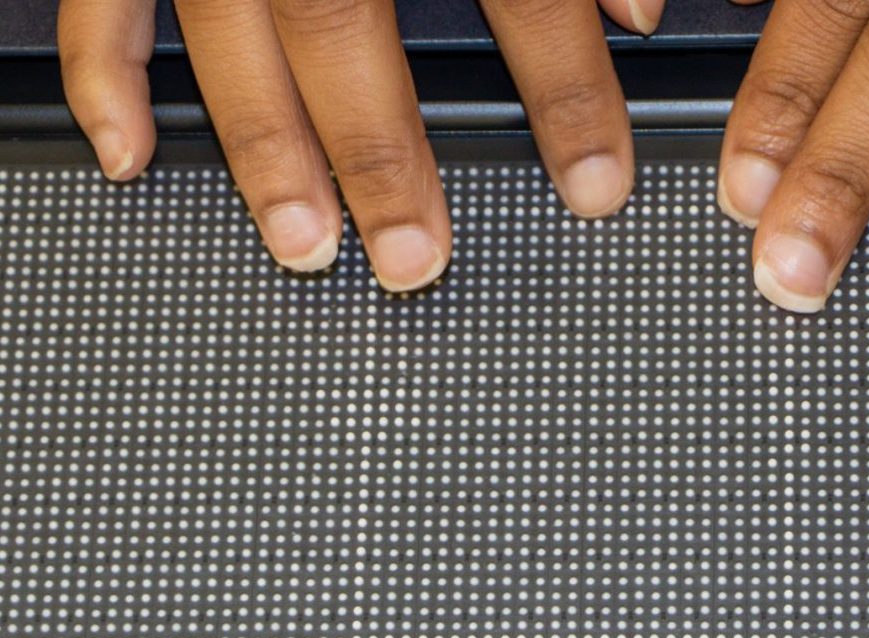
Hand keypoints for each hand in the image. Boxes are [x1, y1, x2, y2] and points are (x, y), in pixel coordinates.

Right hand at [58, 0, 663, 289]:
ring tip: (308, 244)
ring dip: (264, 147)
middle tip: (420, 258)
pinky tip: (129, 152)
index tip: (597, 178)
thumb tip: (641, 3)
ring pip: (228, 28)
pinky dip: (106, 69)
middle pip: (344, 24)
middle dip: (383, 153)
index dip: (562, 85)